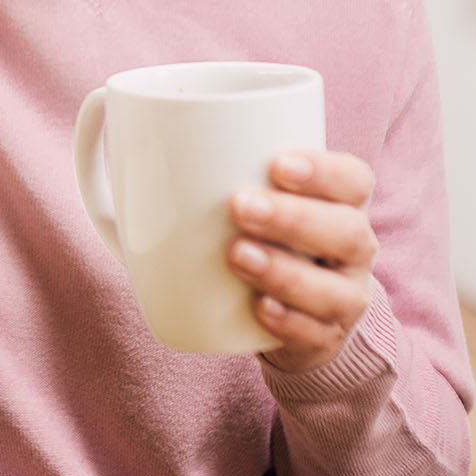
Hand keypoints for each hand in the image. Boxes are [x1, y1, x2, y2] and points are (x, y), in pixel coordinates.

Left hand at [225, 149, 377, 372]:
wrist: (292, 313)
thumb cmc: (263, 235)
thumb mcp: (247, 196)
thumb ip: (208, 168)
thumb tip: (122, 136)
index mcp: (340, 204)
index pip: (353, 180)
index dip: (324, 171)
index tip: (276, 163)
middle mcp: (353, 249)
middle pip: (346, 231)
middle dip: (293, 218)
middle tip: (240, 206)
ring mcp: (344, 297)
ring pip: (335, 290)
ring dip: (284, 271)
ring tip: (236, 255)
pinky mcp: (323, 339)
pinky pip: (316, 334)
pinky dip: (287, 321)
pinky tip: (258, 307)